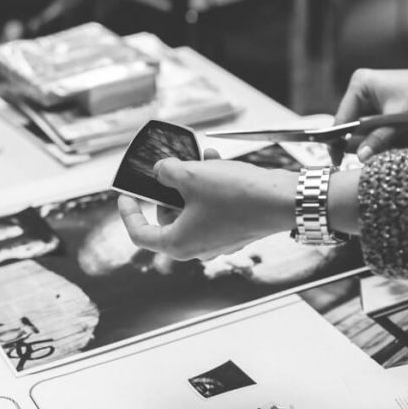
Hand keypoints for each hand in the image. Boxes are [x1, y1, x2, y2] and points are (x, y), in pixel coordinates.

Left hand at [119, 149, 295, 261]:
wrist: (281, 201)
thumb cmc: (237, 195)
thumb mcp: (191, 175)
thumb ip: (167, 172)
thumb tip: (161, 171)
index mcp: (178, 244)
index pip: (140, 234)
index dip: (128, 213)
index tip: (126, 197)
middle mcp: (197, 248)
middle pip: (168, 219)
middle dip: (168, 190)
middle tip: (170, 169)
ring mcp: (217, 241)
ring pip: (192, 210)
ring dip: (192, 183)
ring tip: (199, 159)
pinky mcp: (233, 231)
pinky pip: (212, 209)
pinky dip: (210, 189)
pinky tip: (215, 164)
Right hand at [334, 65, 407, 160]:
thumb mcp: (400, 118)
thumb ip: (379, 139)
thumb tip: (360, 157)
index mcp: (359, 87)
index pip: (341, 120)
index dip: (338, 142)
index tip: (338, 161)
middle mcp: (361, 93)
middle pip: (352, 129)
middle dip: (369, 142)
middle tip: (388, 146)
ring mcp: (371, 102)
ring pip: (366, 134)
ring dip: (382, 142)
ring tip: (403, 137)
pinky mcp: (381, 111)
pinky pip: (377, 133)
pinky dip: (389, 139)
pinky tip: (405, 136)